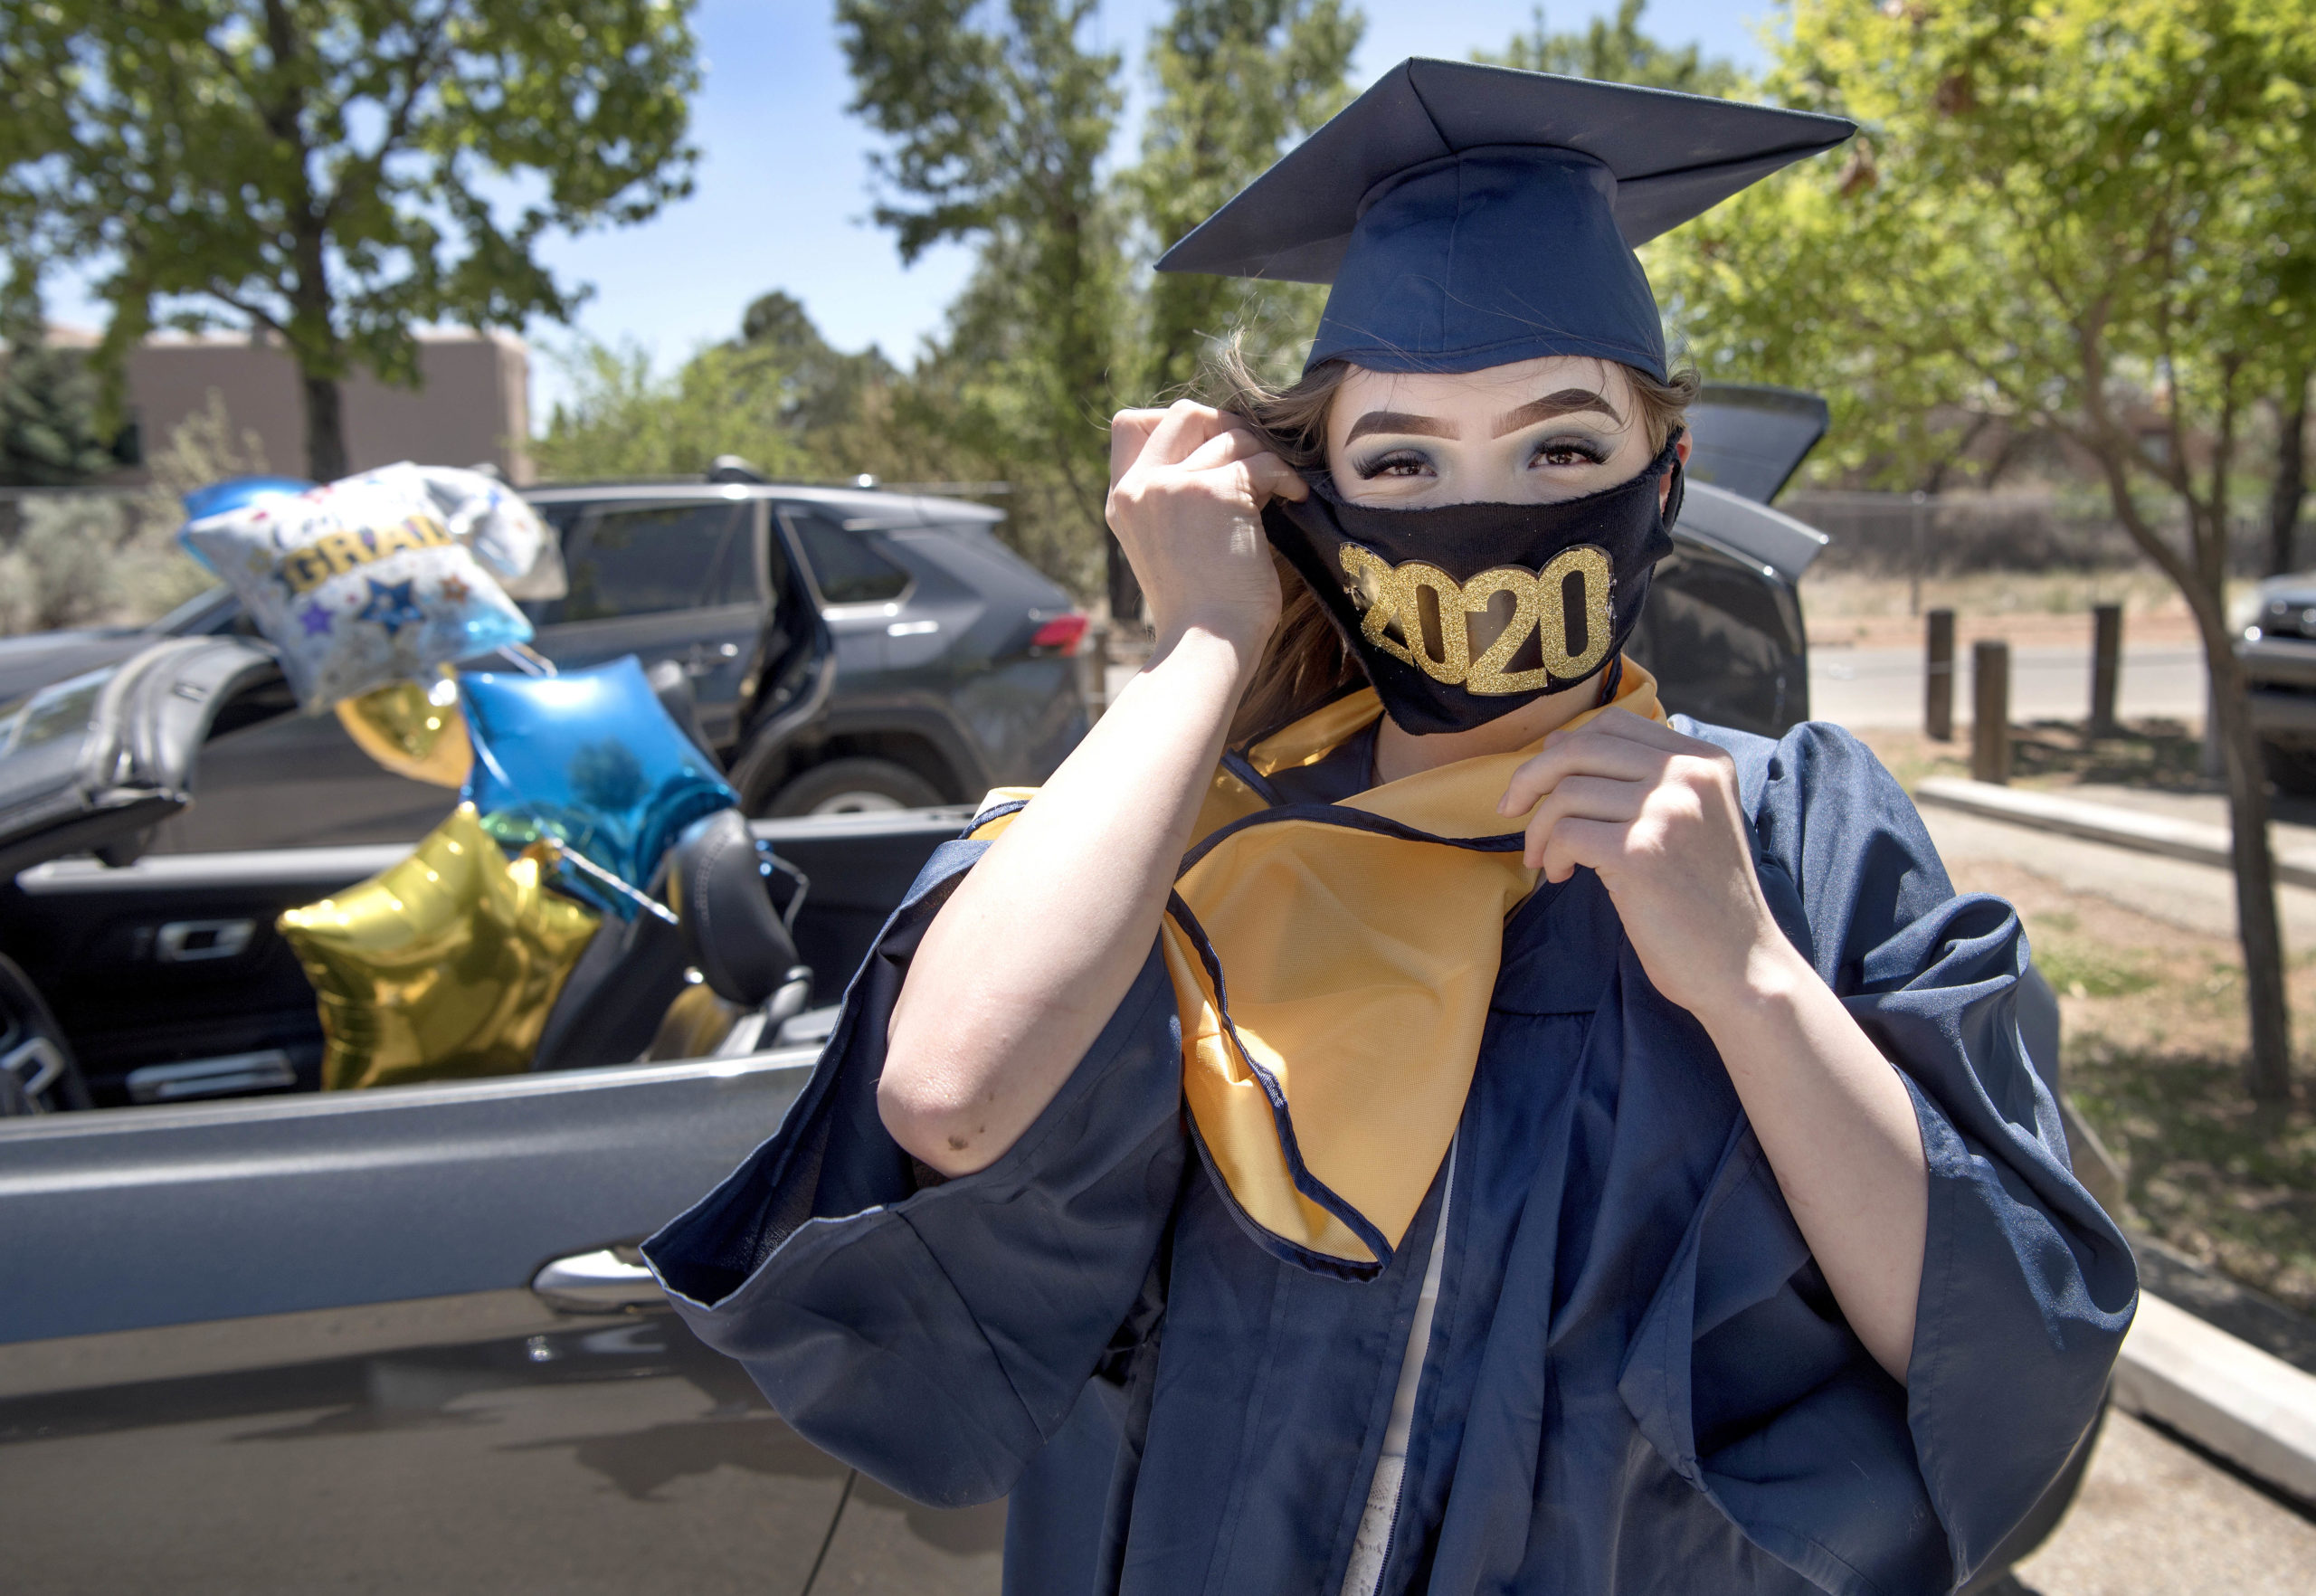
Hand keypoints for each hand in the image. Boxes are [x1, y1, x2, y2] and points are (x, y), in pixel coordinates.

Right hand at [1106, 401, 1306, 648]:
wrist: (1208, 644)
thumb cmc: (1200, 609)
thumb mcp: (1166, 545)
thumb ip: (1176, 498)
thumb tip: (1227, 448)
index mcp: (1122, 500)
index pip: (1131, 424)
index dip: (1177, 426)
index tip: (1211, 451)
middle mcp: (1141, 487)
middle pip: (1184, 413)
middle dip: (1227, 425)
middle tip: (1253, 457)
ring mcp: (1175, 486)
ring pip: (1232, 435)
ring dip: (1263, 456)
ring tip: (1277, 489)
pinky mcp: (1216, 492)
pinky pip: (1262, 460)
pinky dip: (1285, 475)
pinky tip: (1295, 497)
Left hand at [1495, 709, 1795, 1013]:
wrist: (1740, 967)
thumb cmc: (1699, 899)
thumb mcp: (1684, 821)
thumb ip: (1633, 779)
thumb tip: (1555, 742)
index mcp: (1704, 760)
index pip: (1614, 723)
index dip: (1564, 747)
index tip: (1541, 782)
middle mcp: (1690, 775)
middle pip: (1581, 748)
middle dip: (1530, 777)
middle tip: (1509, 810)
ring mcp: (1668, 810)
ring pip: (1566, 794)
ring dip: (1540, 830)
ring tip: (1547, 861)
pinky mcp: (1641, 851)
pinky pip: (1565, 833)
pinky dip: (1550, 856)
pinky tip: (1563, 877)